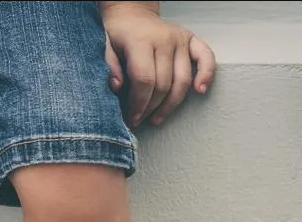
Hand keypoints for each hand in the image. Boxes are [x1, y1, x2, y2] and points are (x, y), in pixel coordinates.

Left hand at [101, 2, 215, 126]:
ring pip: (182, 80)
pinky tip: (200, 91)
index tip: (132, 118)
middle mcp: (165, 40)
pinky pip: (206, 58)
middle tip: (139, 120)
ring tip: (157, 118)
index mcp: (141, 41)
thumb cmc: (117, 33)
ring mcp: (180, 39)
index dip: (138, 103)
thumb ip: (109, 67)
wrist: (132, 13)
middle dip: (151, 107)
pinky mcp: (191, 39)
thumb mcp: (103, 47)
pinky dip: (206, 75)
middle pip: (163, 84)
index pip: (144, 79)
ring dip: (171, 104)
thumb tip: (118, 87)